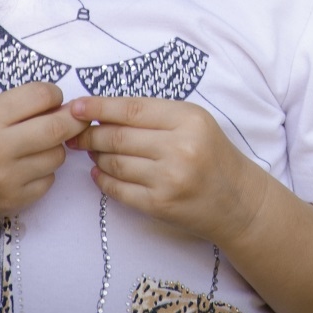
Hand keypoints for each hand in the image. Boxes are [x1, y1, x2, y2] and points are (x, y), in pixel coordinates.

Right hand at [0, 81, 82, 222]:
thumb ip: (21, 107)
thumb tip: (67, 107)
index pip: (41, 96)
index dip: (54, 94)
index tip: (53, 99)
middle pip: (58, 128)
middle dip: (73, 120)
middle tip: (74, 117)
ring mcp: (6, 180)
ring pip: (57, 155)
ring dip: (55, 147)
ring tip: (36, 145)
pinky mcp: (13, 202)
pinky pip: (49, 180)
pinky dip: (44, 171)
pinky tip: (25, 167)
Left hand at [68, 96, 267, 245]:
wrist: (238, 200)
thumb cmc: (213, 155)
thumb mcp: (194, 122)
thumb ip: (154, 115)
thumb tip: (102, 115)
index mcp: (189, 119)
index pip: (131, 110)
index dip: (98, 107)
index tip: (75, 107)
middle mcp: (179, 148)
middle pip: (118, 137)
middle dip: (90, 135)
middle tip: (76, 134)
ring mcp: (169, 179)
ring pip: (114, 162)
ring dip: (96, 157)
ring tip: (92, 152)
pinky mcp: (160, 205)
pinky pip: (118, 189)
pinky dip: (103, 180)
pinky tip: (99, 174)